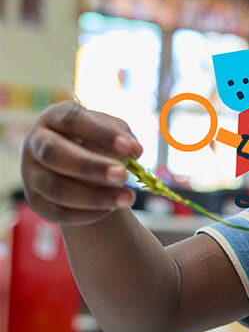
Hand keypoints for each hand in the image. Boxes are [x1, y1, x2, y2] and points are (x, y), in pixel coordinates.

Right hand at [21, 101, 142, 225]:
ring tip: (128, 198)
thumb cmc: (97, 142)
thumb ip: (123, 137)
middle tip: (124, 175)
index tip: (129, 147)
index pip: (73, 120)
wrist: (78, 167)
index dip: (101, 133)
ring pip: (56, 188)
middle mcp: (35, 143)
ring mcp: (31, 173)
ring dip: (95, 196)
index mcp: (54, 118)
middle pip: (54, 153)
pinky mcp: (36, 201)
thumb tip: (134, 150)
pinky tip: (111, 209)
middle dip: (90, 166)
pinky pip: (58, 212)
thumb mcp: (110, 132)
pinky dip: (87, 213)